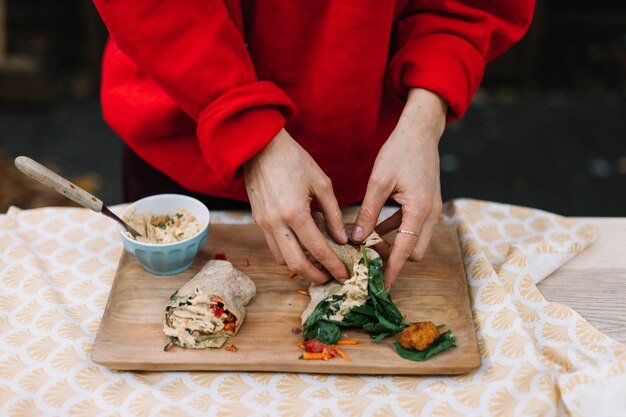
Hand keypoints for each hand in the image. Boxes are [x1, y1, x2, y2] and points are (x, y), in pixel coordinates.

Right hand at [244, 129, 349, 283]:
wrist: (259, 146)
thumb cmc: (293, 159)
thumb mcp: (321, 183)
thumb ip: (333, 213)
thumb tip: (342, 238)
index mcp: (296, 213)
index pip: (318, 250)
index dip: (334, 266)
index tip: (345, 274)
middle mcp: (277, 223)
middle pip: (296, 264)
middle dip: (316, 276)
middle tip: (331, 277)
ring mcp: (264, 224)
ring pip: (282, 259)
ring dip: (300, 267)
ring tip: (317, 265)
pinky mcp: (257, 221)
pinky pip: (273, 247)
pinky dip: (288, 254)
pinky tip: (301, 248)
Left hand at [352, 88, 446, 288]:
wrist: (421, 131)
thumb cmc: (400, 151)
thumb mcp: (379, 182)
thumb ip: (369, 212)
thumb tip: (356, 239)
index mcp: (419, 210)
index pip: (405, 251)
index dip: (393, 271)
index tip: (382, 287)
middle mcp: (430, 214)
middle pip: (414, 251)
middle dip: (393, 259)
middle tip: (366, 258)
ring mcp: (431, 209)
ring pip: (414, 240)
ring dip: (393, 245)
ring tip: (366, 244)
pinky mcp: (426, 203)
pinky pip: (412, 227)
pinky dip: (396, 232)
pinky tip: (375, 227)